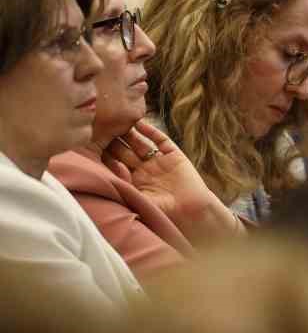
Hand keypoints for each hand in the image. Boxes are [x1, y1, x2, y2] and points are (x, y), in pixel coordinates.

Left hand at [104, 120, 240, 241]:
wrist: (192, 211)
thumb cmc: (165, 211)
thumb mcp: (137, 201)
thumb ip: (122, 188)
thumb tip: (100, 178)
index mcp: (134, 181)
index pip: (115, 164)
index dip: (104, 154)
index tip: (90, 144)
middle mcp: (145, 170)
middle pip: (125, 151)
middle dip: (113, 140)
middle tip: (100, 127)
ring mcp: (159, 161)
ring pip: (140, 143)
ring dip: (129, 133)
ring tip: (117, 121)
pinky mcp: (174, 155)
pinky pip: (160, 140)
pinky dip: (150, 131)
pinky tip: (139, 122)